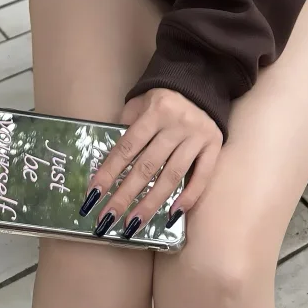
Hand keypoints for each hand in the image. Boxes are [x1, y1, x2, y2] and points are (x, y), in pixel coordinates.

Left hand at [81, 88, 221, 239]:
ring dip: (150, 204)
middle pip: (147, 166)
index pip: (127, 147)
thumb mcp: (140, 102)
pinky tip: (172, 215)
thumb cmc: (163, 96)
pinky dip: (189, 196)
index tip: (93, 195)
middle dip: (124, 196)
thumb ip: (127, 126)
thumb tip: (110, 163)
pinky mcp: (214, 144)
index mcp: (155, 111)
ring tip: (133, 225)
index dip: (109, 172)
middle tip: (107, 219)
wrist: (201, 81)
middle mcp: (176, 124)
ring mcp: (197, 136)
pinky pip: (202, 176)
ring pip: (171, 176)